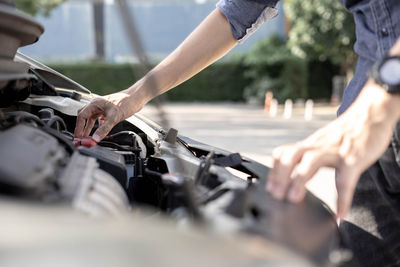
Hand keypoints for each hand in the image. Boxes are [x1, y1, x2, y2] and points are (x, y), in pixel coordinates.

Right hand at [74, 91, 143, 141]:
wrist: (136, 97)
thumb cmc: (126, 102)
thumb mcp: (114, 117)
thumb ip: (104, 128)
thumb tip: (95, 138)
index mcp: (95, 104)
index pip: (81, 116)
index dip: (78, 127)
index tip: (78, 136)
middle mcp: (97, 105)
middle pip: (84, 116)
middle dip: (81, 127)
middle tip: (80, 137)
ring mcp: (102, 107)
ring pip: (92, 118)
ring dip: (89, 127)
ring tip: (87, 136)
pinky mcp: (108, 110)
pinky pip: (99, 119)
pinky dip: (98, 126)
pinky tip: (99, 131)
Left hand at [267, 80, 399, 218]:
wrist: (371, 114)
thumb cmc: (345, 133)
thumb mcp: (322, 142)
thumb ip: (309, 156)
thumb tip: (295, 175)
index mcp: (309, 145)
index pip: (283, 154)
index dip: (274, 170)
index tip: (269, 187)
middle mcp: (317, 147)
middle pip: (291, 156)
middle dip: (280, 175)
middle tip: (275, 194)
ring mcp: (334, 151)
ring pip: (310, 162)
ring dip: (299, 180)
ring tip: (294, 199)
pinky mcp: (353, 158)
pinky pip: (345, 179)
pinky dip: (342, 198)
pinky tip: (340, 213)